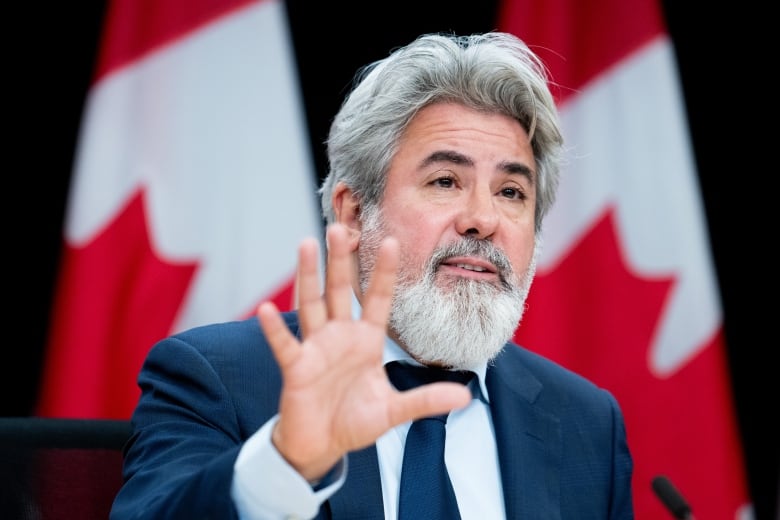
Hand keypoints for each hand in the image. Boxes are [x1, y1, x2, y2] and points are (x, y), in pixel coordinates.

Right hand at [256, 223, 470, 480]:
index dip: (383, 272)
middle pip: (339, 290)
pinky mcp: (296, 368)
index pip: (377, 299)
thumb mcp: (394, 411)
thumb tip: (466, 396)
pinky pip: (285, 345)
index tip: (391, 241)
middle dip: (339, 260)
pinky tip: (265, 309)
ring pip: (311, 305)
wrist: (321, 445)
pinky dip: (275, 329)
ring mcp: (316, 348)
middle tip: (339, 226)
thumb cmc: (354, 421)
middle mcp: (340, 337)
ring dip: (308, 276)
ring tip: (305, 244)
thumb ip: (425, 400)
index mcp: (365, 341)